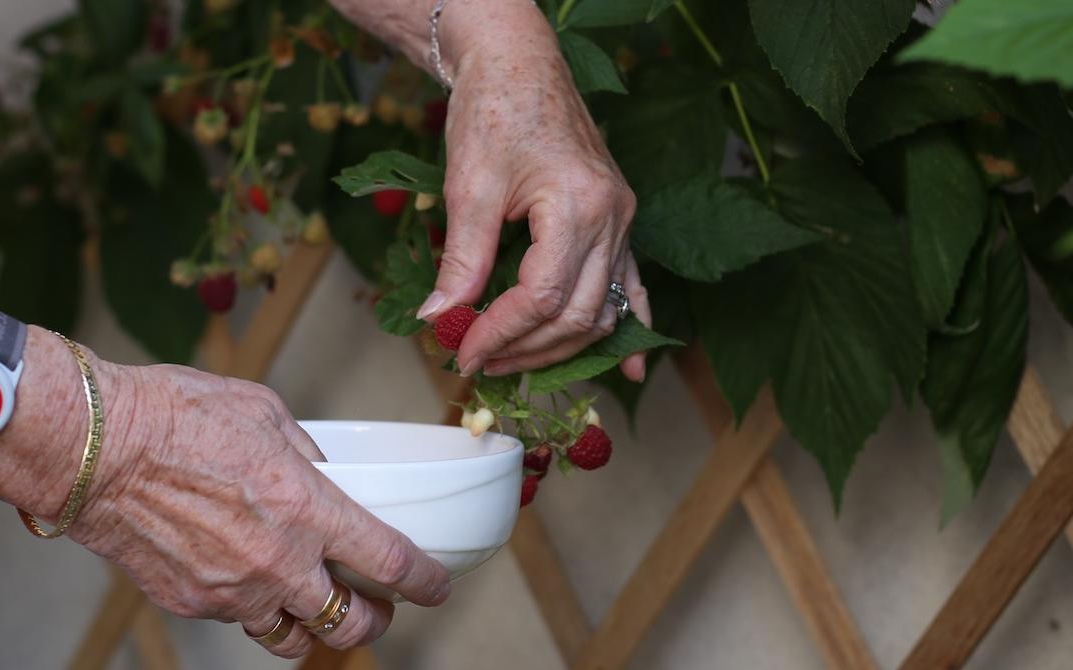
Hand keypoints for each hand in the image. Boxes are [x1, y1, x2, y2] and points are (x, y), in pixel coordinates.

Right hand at [22, 362, 450, 657]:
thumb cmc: (173, 415)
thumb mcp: (263, 411)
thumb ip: (303, 451)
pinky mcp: (192, 604)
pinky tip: (243, 580)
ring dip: (312, 627)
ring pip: (291, 638)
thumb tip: (318, 470)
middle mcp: (278, 562)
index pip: (389, 563)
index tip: (436, 587)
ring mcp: (233, 592)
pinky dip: (249, 607)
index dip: (424, 583)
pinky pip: (236, 620)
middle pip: (350, 625)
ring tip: (312, 607)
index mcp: (307, 509)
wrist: (95, 448)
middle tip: (376, 608)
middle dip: (374, 621)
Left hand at [418, 1, 652, 381]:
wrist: (519, 63)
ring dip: (564, 345)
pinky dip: (626, 326)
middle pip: (580, 313)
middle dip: (528, 348)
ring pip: (605, 307)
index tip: (462, 352)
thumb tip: (441, 317)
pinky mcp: (617, 219)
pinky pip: (630, 284)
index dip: (501, 333)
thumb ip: (462, 258)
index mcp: (579, 206)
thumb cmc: (493, 110)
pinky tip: (632, 368)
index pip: (544, 297)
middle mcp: (612, 217)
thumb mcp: (469, 184)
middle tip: (478, 362)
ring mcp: (621, 219)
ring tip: (516, 362)